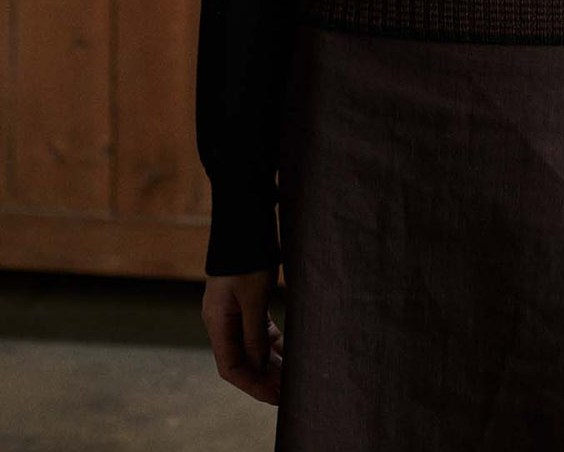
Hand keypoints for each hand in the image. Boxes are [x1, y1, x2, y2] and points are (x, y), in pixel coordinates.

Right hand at [201, 268, 283, 404]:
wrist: (244, 222)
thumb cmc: (248, 257)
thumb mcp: (254, 297)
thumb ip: (255, 334)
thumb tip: (259, 365)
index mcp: (217, 322)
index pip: (231, 367)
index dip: (253, 384)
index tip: (276, 396)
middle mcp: (221, 320)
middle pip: (241, 360)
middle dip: (264, 377)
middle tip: (289, 391)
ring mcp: (232, 312)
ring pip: (251, 347)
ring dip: (270, 362)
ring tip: (292, 377)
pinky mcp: (244, 302)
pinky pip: (258, 331)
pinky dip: (272, 344)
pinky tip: (288, 353)